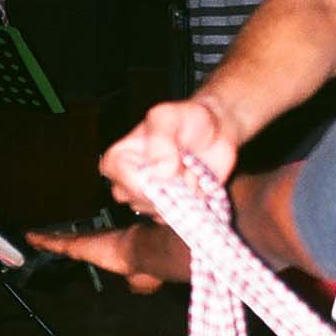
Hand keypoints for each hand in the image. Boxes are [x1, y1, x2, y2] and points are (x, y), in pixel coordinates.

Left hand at [26, 226, 165, 294]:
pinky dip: (41, 240)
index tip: (75, 242)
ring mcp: (85, 241)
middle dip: (61, 238)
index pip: (93, 244)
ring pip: (61, 239)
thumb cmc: (143, 265)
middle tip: (48, 237)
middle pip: (73, 238)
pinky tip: (30, 237)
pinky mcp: (76, 244)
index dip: (83, 243)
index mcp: (112, 248)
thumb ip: (137, 283)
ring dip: (47, 239)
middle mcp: (97, 240)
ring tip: (33, 237)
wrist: (141, 253)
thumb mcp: (142, 280)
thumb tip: (137, 287)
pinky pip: (54, 242)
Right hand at [98, 97, 239, 215]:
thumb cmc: (188, 119)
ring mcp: (154, 197)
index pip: (118, 180)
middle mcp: (132, 181)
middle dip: (166, 188)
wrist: (217, 130)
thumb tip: (162, 172)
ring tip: (190, 169)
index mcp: (121, 158)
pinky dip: (195, 202)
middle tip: (183, 166)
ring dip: (183, 193)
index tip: (166, 170)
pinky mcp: (175, 208)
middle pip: (138, 201)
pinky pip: (181, 218)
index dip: (142, 181)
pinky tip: (198, 182)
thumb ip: (160, 140)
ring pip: (160, 212)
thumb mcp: (168, 117)